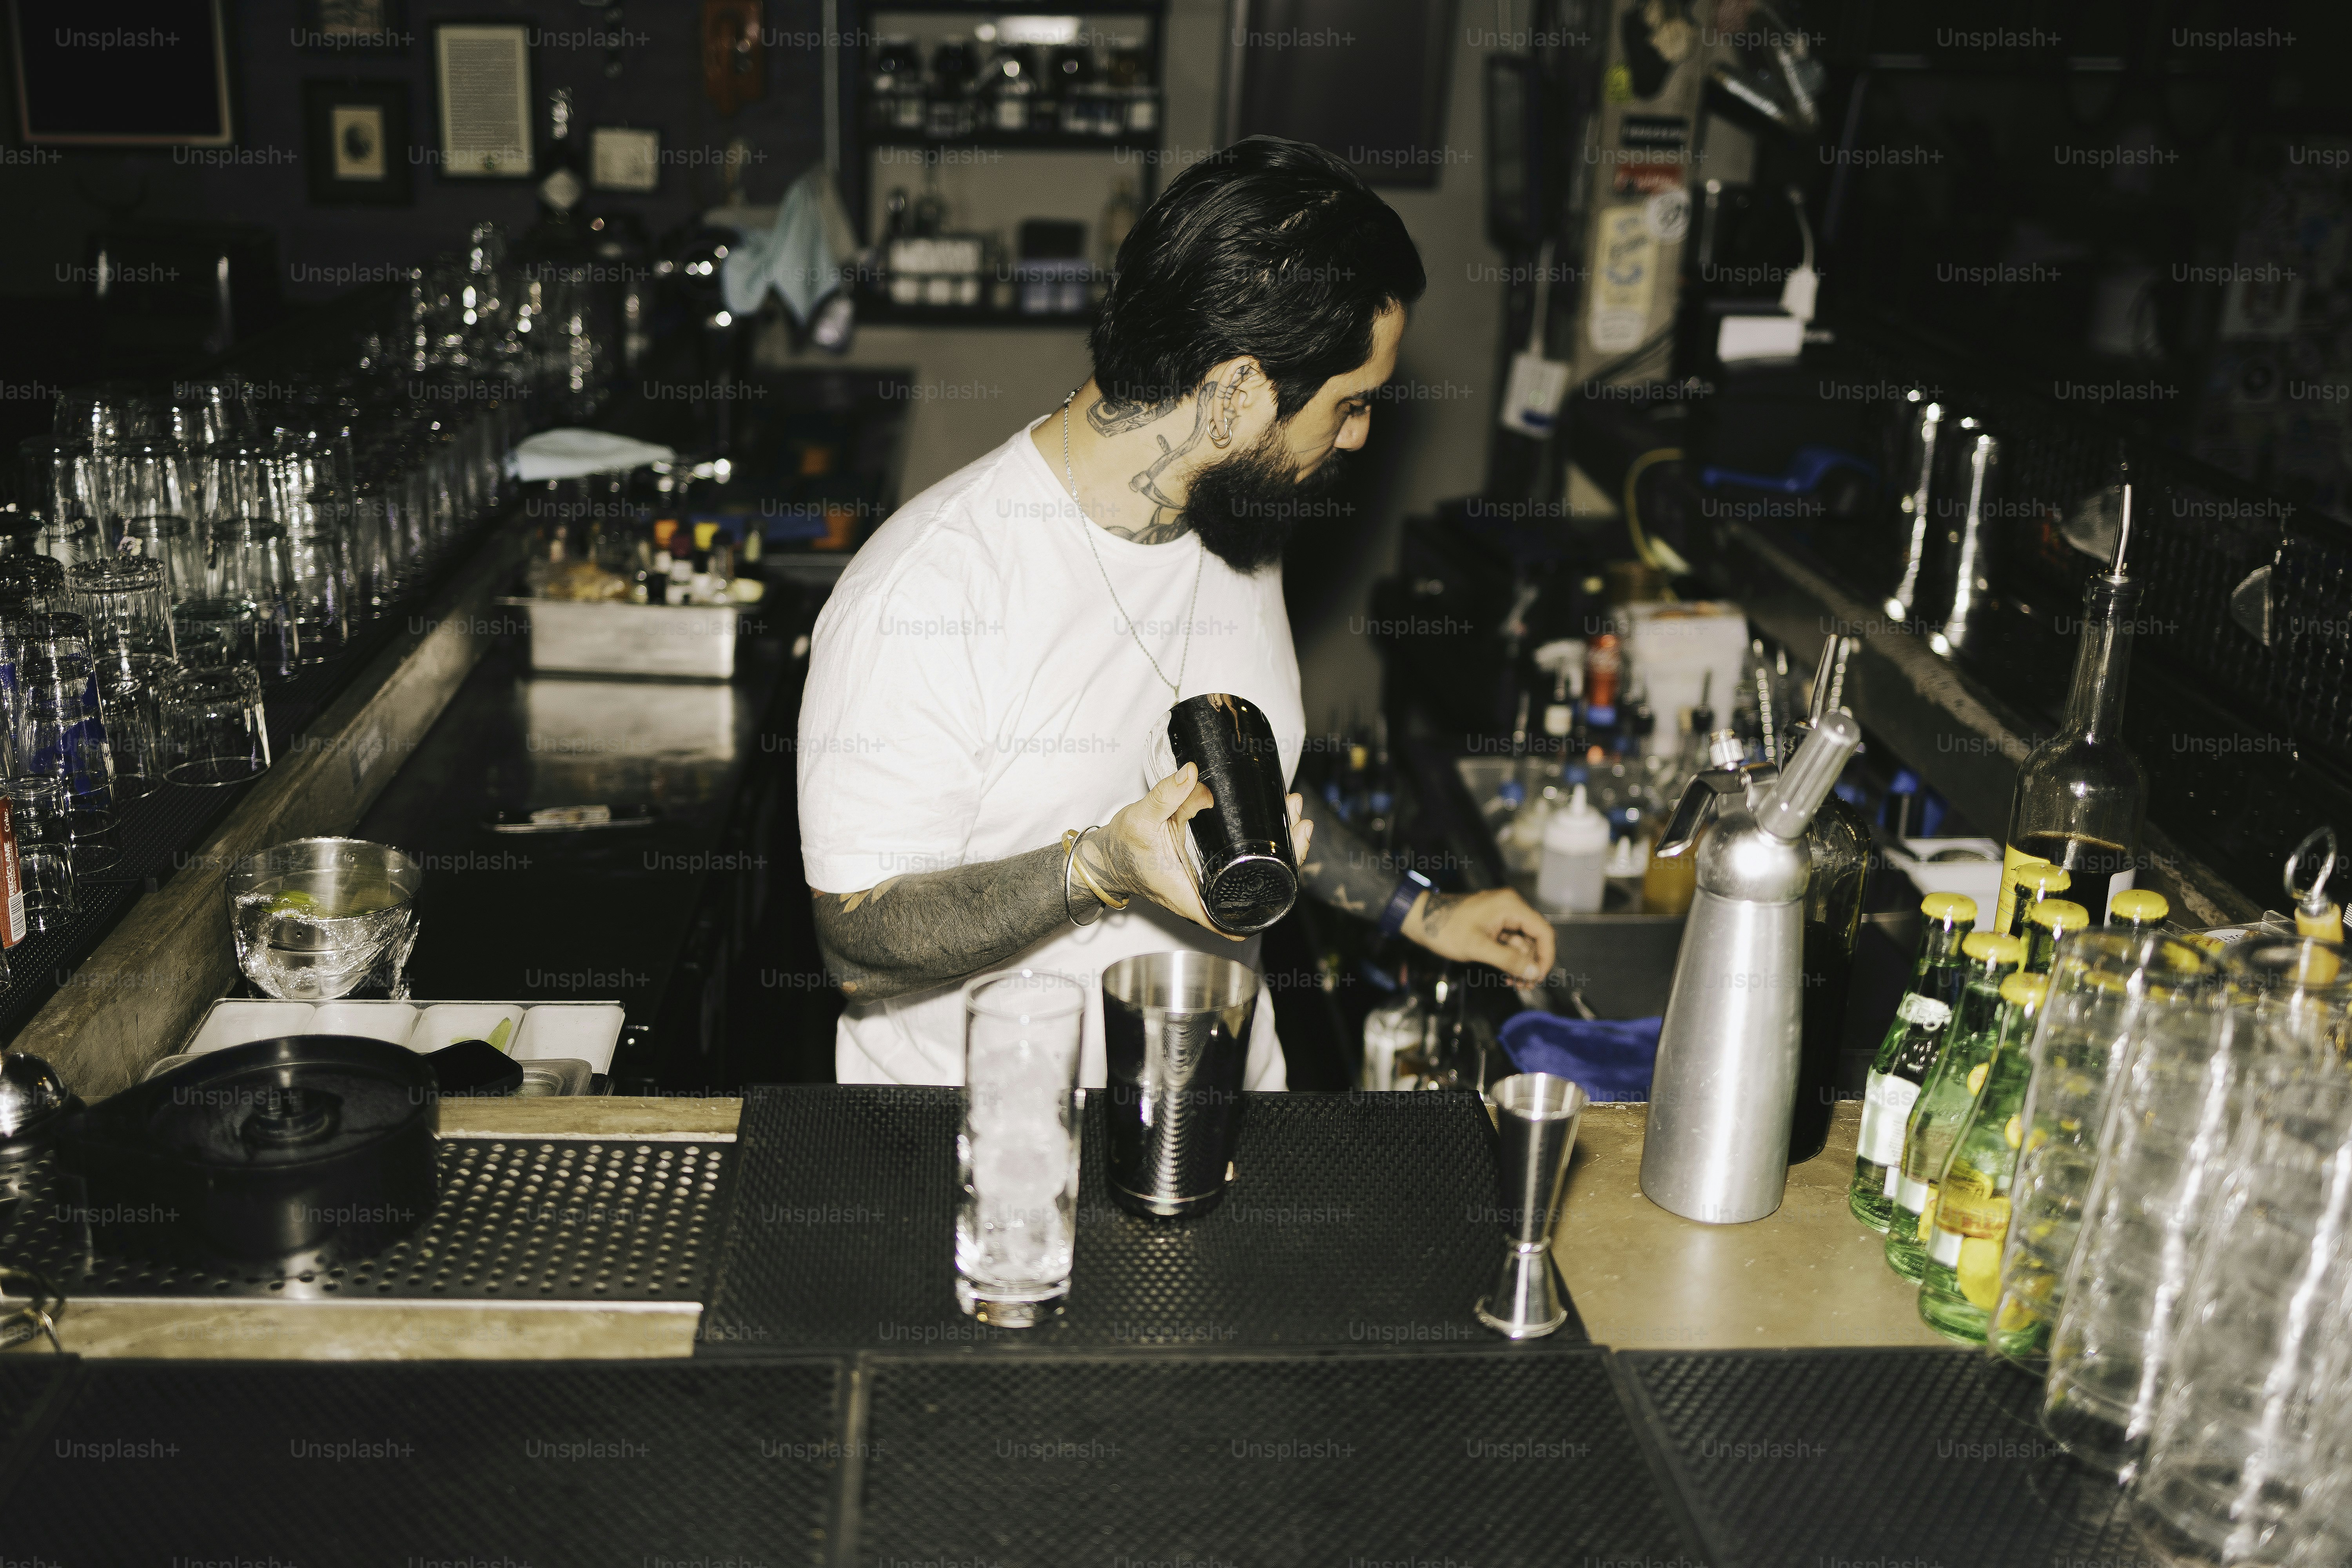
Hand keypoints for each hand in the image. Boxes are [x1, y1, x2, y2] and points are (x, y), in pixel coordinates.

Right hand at [1080, 764, 1312, 938]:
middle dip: (1287, 860)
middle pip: (1258, 895)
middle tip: (1299, 823)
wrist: (1108, 854)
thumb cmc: (1123, 846)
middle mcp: (1204, 898)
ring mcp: (1210, 886)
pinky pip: (1245, 867)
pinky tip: (1276, 824)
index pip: (1235, 919)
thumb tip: (1191, 772)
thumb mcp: (1140, 819)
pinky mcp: (1211, 873)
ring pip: (1256, 879)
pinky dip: (1265, 848)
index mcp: (1189, 896)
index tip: (1290, 874)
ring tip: (1295, 814)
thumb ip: (1165, 796)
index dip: (1268, 906)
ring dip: (1280, 850)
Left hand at [1401, 886, 1555, 983]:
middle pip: (1535, 938)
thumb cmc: (1444, 929)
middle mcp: (1510, 906)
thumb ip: (1508, 960)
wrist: (1419, 919)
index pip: (1543, 931)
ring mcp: (1502, 914)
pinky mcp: (1494, 923)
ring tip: (1512, 982)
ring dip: (1520, 964)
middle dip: (1531, 963)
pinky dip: (1510, 958)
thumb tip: (1534, 972)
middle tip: (1523, 985)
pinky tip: (1505, 974)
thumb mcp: (1477, 948)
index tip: (1539, 977)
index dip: (1546, 956)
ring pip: (1523, 942)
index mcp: (1511, 906)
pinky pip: (1511, 942)